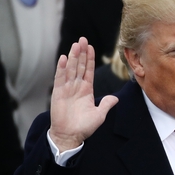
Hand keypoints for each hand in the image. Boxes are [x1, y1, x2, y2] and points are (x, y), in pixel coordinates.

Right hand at [49, 37, 117, 151]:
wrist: (70, 135)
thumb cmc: (84, 127)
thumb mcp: (99, 115)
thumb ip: (106, 104)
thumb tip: (116, 98)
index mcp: (86, 90)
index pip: (89, 71)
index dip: (90, 59)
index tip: (91, 47)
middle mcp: (76, 87)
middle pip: (80, 66)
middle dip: (82, 53)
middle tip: (83, 39)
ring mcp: (67, 88)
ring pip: (71, 69)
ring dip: (73, 56)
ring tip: (76, 44)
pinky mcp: (58, 93)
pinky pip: (60, 78)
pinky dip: (62, 68)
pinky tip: (64, 58)